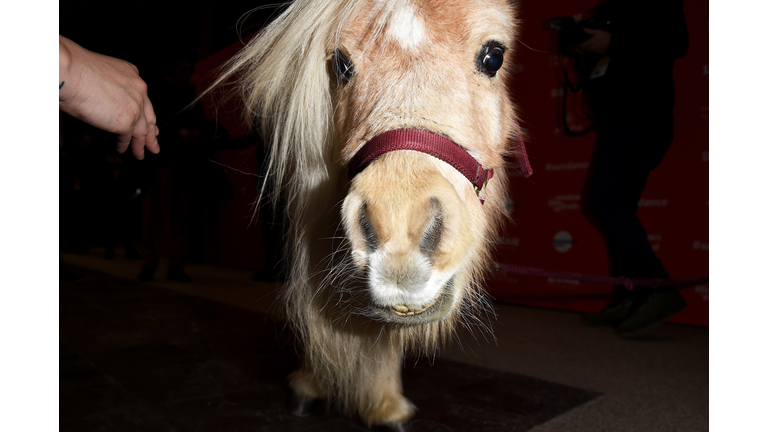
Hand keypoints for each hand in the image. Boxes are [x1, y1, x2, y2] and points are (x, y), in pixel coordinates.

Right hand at [59, 35, 159, 159]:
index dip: (146, 114)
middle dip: (151, 133)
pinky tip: (121, 149)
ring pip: (142, 130)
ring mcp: (135, 105)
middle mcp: (138, 89)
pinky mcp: (127, 120)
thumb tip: (104, 104)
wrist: (69, 72)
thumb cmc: (73, 70)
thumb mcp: (99, 75)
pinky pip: (127, 137)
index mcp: (132, 75)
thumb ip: (110, 90)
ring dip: (141, 145)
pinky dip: (124, 145)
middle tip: (153, 145)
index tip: (150, 124)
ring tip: (140, 154)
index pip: (143, 99)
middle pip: (148, 116)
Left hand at [573, 28, 610, 54]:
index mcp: (588, 43)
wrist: (612, 44)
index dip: (576, 45)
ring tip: (581, 46)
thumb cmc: (605, 37)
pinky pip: (589, 52)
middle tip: (577, 44)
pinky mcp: (595, 52)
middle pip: (581, 49)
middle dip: (578, 48)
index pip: (579, 46)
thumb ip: (590, 31)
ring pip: (585, 51)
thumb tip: (583, 28)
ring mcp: (592, 51)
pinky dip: (587, 50)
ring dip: (583, 49)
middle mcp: (589, 48)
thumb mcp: (598, 32)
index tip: (574, 43)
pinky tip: (588, 47)